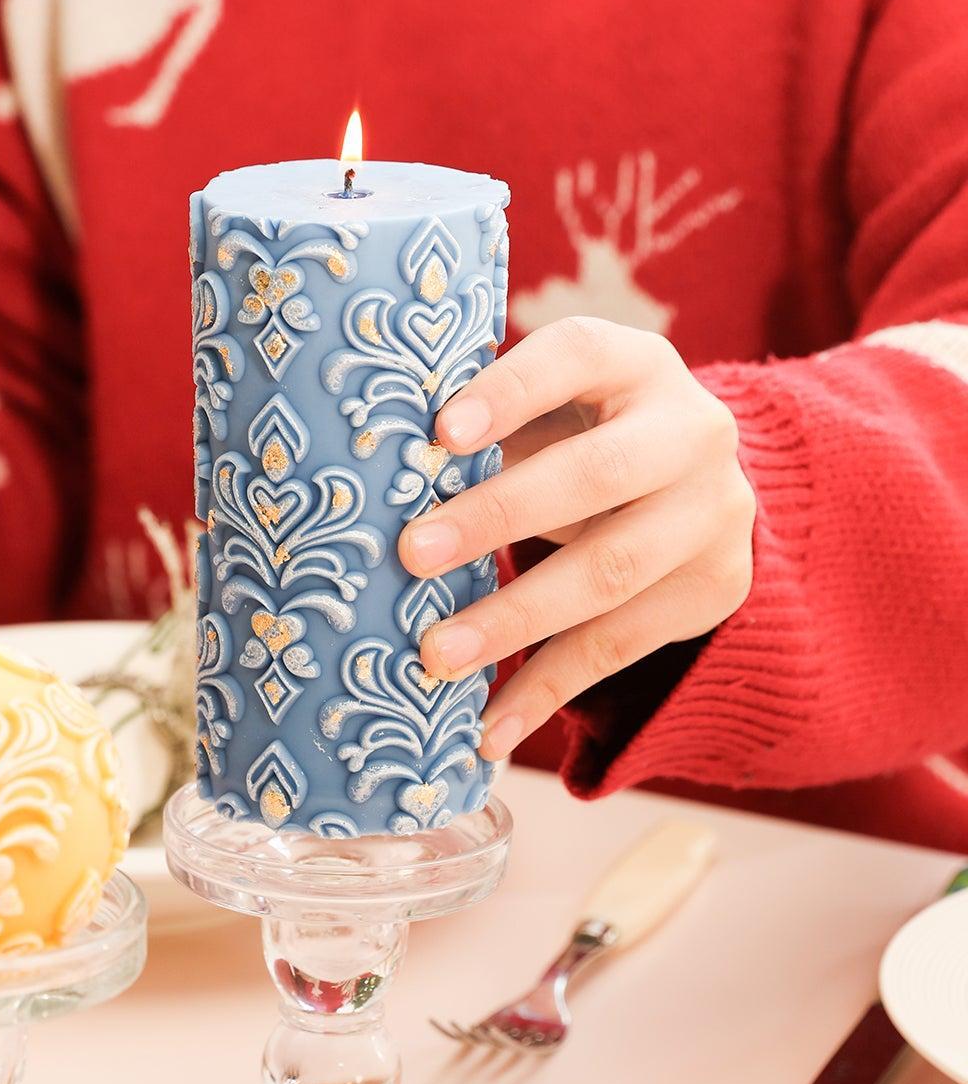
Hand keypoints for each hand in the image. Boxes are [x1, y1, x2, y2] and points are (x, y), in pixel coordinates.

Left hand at [396, 316, 754, 760]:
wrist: (695, 480)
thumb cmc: (577, 430)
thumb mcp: (546, 405)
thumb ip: (483, 426)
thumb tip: (369, 474)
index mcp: (634, 361)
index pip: (573, 357)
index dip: (508, 392)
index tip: (439, 430)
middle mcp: (692, 429)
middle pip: (595, 475)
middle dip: (497, 517)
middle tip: (411, 554)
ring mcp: (713, 513)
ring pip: (609, 572)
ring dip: (514, 619)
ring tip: (435, 656)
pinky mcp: (711, 589)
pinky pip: (620, 647)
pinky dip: (546, 690)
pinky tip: (488, 727)